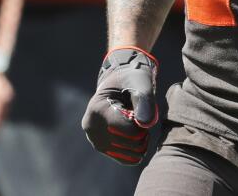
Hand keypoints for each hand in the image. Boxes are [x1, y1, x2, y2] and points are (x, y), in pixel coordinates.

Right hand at [80, 47, 157, 164]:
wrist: (120, 83)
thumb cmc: (131, 79)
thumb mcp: (140, 82)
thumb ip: (145, 100)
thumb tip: (146, 124)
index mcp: (97, 110)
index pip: (129, 130)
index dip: (144, 123)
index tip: (142, 109)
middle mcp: (91, 128)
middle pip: (130, 144)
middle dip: (143, 132)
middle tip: (142, 116)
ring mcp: (95, 140)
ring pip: (130, 154)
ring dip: (140, 141)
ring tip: (138, 123)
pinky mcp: (101, 147)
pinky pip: (125, 159)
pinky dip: (136, 149)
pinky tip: (136, 134)